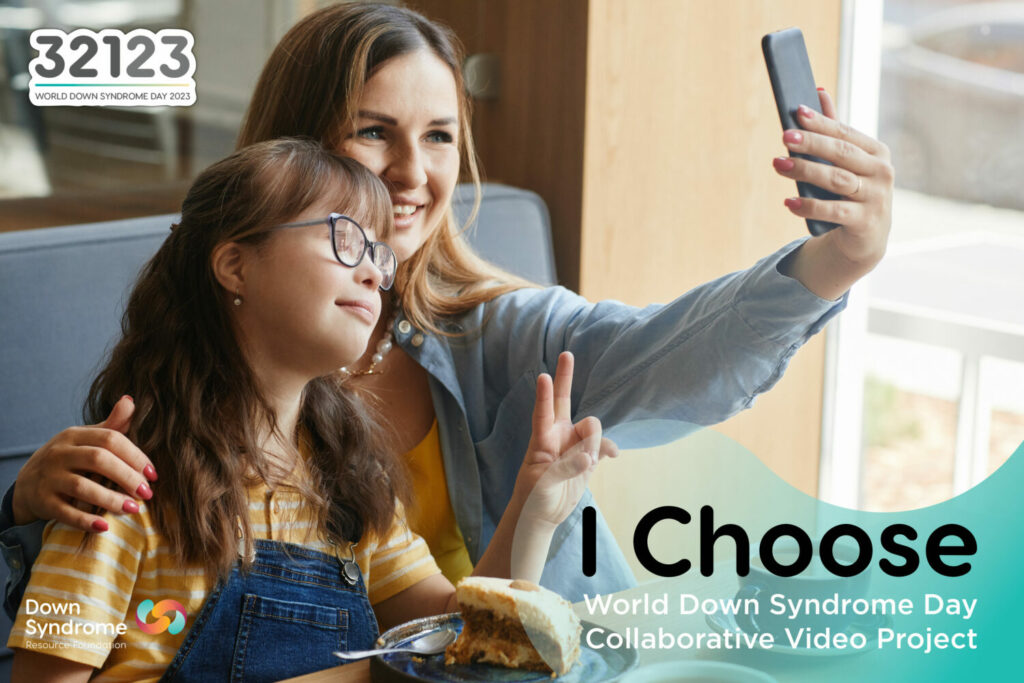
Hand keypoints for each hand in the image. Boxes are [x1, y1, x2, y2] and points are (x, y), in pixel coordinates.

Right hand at [12, 396, 156, 530]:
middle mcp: (59, 453)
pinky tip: (105, 526)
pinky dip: (86, 521)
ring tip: (133, 509)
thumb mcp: (86, 439)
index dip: (136, 456)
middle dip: (127, 477)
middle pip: (99, 460)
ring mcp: (48, 478)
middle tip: (147, 493)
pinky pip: (65, 512)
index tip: (153, 474)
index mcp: (74, 435)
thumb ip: (111, 425)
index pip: (110, 439)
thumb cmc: (69, 459)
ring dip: (111, 499)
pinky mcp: (42, 502)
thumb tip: (131, 401)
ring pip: (82, 487)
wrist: (28, 483)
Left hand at [513, 352, 616, 530]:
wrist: (543, 513)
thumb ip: (566, 468)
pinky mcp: (588, 457)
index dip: (544, 395)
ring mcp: (574, 444)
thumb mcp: (544, 484)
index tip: (543, 376)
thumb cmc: (533, 496)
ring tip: (586, 464)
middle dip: (566, 377)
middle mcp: (559, 436)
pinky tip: (613, 454)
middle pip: (564, 400)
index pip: (542, 413)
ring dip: (594, 443)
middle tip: (566, 354)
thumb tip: (589, 457)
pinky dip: (608, 448)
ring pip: (592, 428)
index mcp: (542, 440)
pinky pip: (603, 445)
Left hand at [773, 89, 894, 298]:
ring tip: (778, 163)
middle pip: (841, 154)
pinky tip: (788, 202)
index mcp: (876, 152)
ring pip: (836, 180)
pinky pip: (833, 211)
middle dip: (811, 143)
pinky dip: (809, 206)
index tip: (797, 112)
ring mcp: (876, 197)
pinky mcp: (865, 222)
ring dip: (805, 171)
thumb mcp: (847, 162)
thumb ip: (833, 130)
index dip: (821, 122)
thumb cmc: (852, 191)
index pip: (845, 133)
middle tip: (784, 136)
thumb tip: (818, 91)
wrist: (866, 237)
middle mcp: (881, 172)